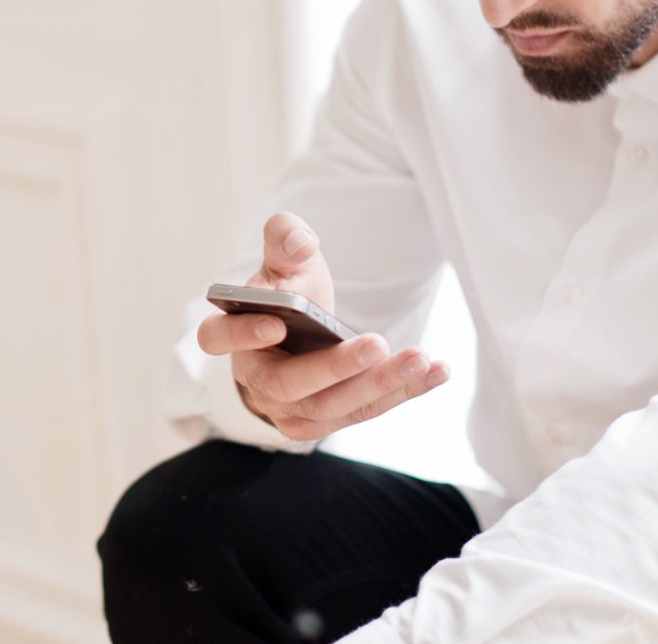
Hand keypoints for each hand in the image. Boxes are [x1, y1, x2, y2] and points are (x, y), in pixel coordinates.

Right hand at [197, 211, 449, 440]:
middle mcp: (256, 380)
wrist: (301, 329)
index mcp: (233, 335)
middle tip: (376, 344)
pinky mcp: (329, 419)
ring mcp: (290, 409)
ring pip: (331, 408)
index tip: (275, 325)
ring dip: (379, 385)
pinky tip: (439, 370)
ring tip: (419, 358)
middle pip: (287, 385)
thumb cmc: (287, 288)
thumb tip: (299, 245)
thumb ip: (285, 237)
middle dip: (334, 369)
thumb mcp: (285, 256)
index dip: (242, 335)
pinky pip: (365, 411)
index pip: (219, 339)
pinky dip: (404, 392)